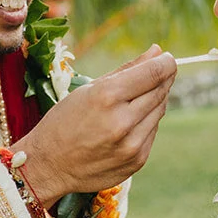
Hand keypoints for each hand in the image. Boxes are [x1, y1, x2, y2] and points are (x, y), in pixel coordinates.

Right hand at [12, 45, 175, 207]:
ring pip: (159, 111)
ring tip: (132, 101)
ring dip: (153, 101)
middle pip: (161, 90)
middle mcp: (122, 122)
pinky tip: (126, 124)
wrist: (49, 166)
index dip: (166, 62)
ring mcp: (132, 145)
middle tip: (156, 73)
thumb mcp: (89, 89)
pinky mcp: (137, 160)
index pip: (154, 73)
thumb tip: (157, 51)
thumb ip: (127, 70)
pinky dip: (145, 123)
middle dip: (162, 79)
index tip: (168, 58)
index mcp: (107, 97)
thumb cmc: (64, 122)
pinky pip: (152, 132)